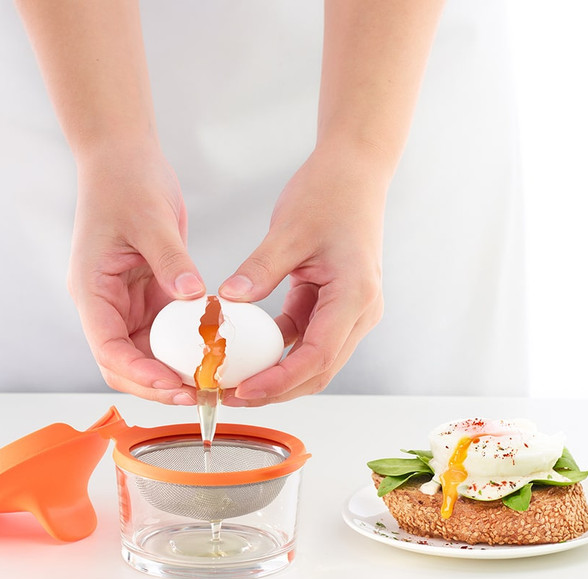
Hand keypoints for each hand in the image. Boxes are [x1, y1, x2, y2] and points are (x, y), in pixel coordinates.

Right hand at [68, 141, 203, 403]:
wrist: (125, 161)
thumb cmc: (125, 183)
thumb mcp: (150, 219)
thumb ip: (170, 260)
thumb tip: (193, 296)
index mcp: (93, 291)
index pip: (107, 349)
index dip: (139, 373)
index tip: (173, 384)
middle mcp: (107, 306)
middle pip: (124, 364)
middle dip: (157, 386)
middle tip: (198, 394)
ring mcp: (128, 305)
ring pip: (146, 356)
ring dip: (173, 373)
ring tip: (210, 383)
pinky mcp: (150, 297)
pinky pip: (167, 335)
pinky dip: (186, 348)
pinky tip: (212, 353)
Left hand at [218, 143, 388, 404]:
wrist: (355, 173)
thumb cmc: (331, 194)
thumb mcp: (289, 231)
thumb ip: (260, 269)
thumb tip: (228, 300)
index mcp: (355, 296)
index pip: (318, 356)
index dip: (280, 381)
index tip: (244, 391)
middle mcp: (359, 312)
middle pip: (319, 371)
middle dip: (276, 390)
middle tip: (231, 395)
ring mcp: (349, 312)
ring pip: (313, 361)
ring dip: (277, 375)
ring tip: (234, 381)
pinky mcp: (334, 306)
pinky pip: (305, 338)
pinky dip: (278, 351)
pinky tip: (246, 351)